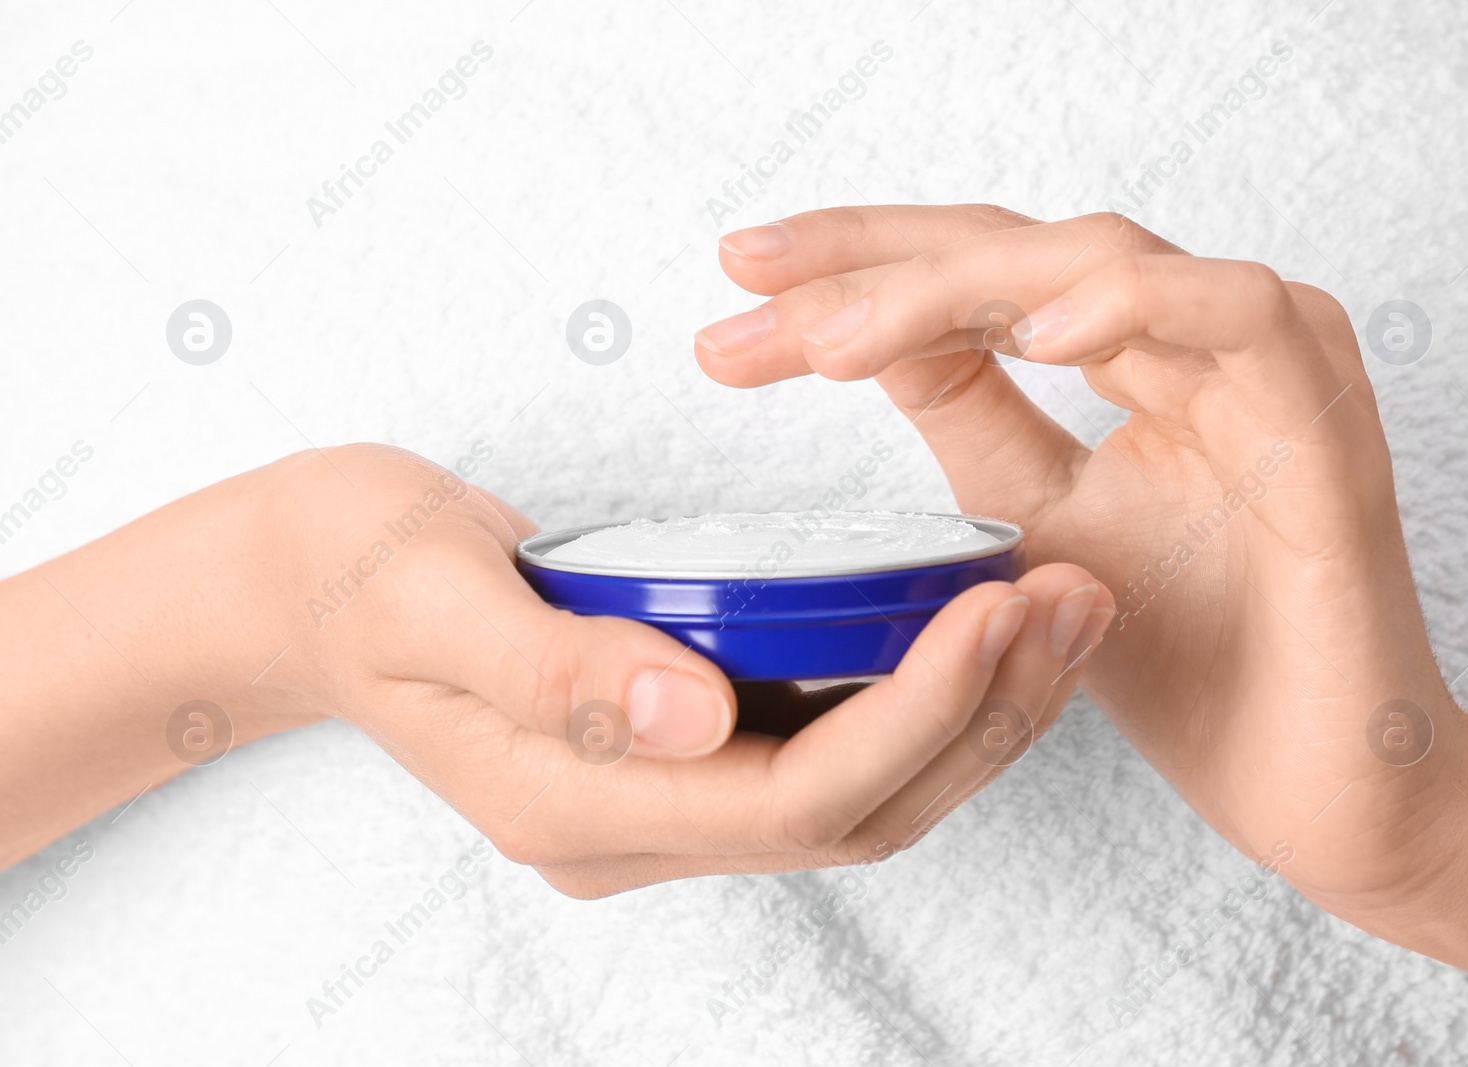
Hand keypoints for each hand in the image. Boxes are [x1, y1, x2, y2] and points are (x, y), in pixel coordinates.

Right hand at [0, 443, 1113, 898]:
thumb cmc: (363, 574)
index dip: (909, 713)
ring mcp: (672, 795)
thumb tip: (695, 712)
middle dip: (983, 718)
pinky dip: (922, 689)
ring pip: (868, 788)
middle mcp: (644, 824)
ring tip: (1064, 604)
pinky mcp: (694, 746)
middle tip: (1075, 601)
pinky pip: (837, 742)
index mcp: (577, 805)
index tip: (993, 607)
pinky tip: (980, 618)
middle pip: (862, 812)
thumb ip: (556, 669)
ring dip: (977, 709)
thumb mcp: (429, 599)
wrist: (319, 582)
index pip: (793, 797)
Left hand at [696, 207, 1461, 919]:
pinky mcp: (1326, 420)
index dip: (858, 267)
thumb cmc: (1188, 659)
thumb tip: (863, 339)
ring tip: (835, 343)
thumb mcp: (1037, 524)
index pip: (981, 274)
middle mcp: (1196, 335)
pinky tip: (1034, 335)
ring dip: (959, 288)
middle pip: (1018, 246)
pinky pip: (1239, 315)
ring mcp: (1267, 362)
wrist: (1310, 783)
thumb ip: (972, 420)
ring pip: (1102, 259)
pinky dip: (1137, 307)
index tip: (735, 287)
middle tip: (746, 274)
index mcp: (1137, 353)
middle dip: (871, 259)